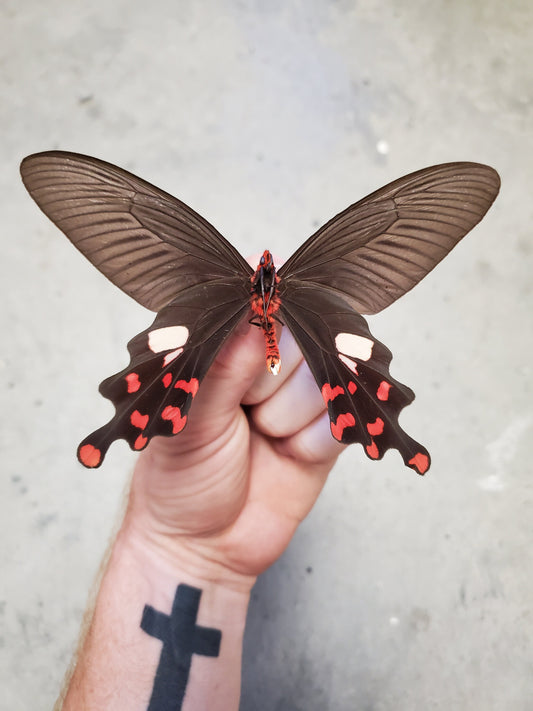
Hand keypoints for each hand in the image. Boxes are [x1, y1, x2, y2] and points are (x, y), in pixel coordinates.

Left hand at [126, 318, 343, 584]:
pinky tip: (288, 455)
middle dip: (272, 378)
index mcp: (221, 349)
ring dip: (291, 415)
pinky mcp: (325, 429)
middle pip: (304, 336)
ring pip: (326, 377)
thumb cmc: (179, 478)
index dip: (265, 319)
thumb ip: (224, 364)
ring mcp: (298, 396)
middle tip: (244, 410)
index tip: (257, 342)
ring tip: (262, 437)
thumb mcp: (191, 418)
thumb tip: (257, 306)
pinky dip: (314, 440)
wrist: (203, 548)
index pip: (260, 305)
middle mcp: (263, 364)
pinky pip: (343, 417)